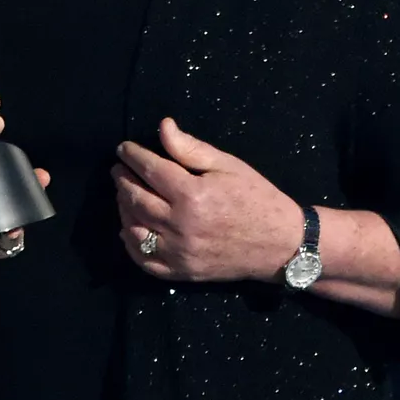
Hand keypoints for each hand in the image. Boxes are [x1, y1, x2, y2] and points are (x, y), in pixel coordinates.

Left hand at [113, 118, 302, 282]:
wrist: (280, 243)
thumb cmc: (256, 197)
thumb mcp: (227, 165)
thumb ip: (190, 148)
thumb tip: (162, 127)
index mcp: (192, 195)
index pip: (149, 170)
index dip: (132, 156)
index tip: (124, 148)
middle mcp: (180, 225)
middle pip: (136, 199)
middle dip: (123, 180)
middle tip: (118, 170)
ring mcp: (179, 252)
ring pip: (135, 229)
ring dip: (123, 209)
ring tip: (124, 194)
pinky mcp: (182, 272)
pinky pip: (145, 261)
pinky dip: (131, 244)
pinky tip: (129, 229)